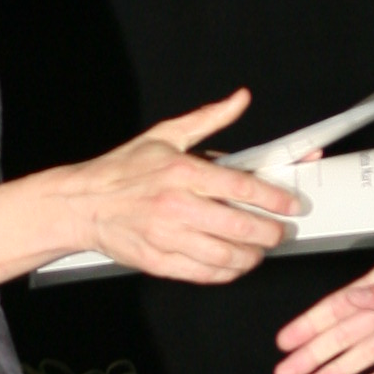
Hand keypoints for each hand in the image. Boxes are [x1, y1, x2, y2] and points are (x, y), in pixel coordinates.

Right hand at [73, 92, 300, 283]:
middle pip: (240, 226)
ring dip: (252, 257)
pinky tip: (234, 265)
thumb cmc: (123, 170)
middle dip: (270, 233)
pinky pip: (204, 274)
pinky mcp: (158, 260)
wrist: (81, 203)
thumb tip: (240, 99)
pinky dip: (227, 273)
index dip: (275, 199)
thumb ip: (209, 118)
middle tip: (280, 233)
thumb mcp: (165, 134)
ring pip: (226, 256)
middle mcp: (177, 205)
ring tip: (259, 250)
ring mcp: (167, 236)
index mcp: (183, 171)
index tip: (292, 205)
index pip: (243, 187)